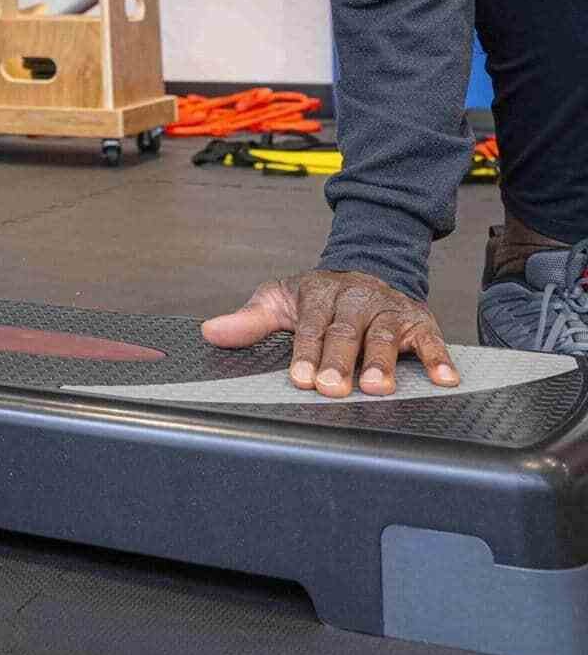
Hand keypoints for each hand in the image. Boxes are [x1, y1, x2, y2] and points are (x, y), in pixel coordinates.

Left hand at [202, 267, 460, 397]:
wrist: (368, 266)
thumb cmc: (320, 296)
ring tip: (377, 387)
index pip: (310, 325)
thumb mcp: (282, 300)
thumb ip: (251, 319)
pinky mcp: (417, 321)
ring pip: (383, 334)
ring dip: (382, 361)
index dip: (305, 352)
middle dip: (338, 361)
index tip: (299, 377)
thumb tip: (211, 331)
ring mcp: (387, 309)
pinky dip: (438, 359)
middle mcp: (355, 298)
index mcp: (319, 293)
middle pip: (345, 331)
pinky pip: (430, 340)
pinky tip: (443, 380)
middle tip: (332, 388)